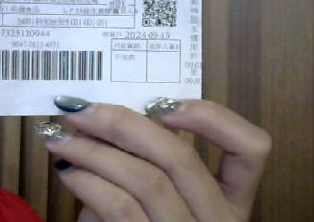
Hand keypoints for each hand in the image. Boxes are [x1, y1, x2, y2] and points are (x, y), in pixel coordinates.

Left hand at [42, 97, 271, 221]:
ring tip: (62, 139)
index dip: (212, 118)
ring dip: (96, 151)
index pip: (251, 149)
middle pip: (181, 158)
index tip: (162, 105)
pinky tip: (68, 171)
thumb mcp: (159, 197)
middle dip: (124, 124)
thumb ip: (145, 162)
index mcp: (229, 200)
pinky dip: (90, 182)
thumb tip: (104, 127)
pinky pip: (122, 209)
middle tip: (82, 110)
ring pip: (148, 180)